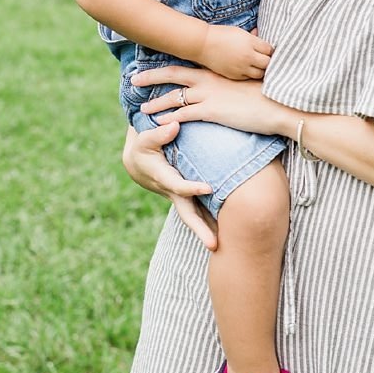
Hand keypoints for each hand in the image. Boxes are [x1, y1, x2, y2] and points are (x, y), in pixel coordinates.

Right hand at [122, 123, 218, 250]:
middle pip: (187, 214)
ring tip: (230, 244)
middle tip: (214, 245)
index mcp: (161, 178)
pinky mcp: (188, 196)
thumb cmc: (142, 145)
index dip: (191, 188)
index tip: (208, 188)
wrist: (138, 158)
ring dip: (211, 230)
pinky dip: (214, 220)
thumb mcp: (144, 137)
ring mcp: (181, 197)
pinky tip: (234, 229)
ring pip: (197, 216)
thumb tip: (174, 127)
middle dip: (200, 229)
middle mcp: (172, 192)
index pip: (178, 186)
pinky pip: (203, 210)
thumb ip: (158, 134)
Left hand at [134, 64, 290, 136]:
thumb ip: (245, 64)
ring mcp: (209, 95)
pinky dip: (167, 119)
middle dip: (151, 77)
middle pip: (173, 75)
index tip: (154, 66)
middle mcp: (209, 80)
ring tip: (142, 110)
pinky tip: (158, 123)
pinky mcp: (211, 111)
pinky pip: (183, 114)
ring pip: (174, 97)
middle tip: (134, 80)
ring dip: (155, 103)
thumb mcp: (255, 75)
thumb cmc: (270, 93)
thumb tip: (255, 39)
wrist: (280, 106)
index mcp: (217, 71)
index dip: (169, 66)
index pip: (187, 65)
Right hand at [198, 26, 272, 79]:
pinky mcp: (234, 75)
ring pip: (260, 74)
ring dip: (260, 70)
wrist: (202, 44)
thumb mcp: (240, 32)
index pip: (270, 50)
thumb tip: (262, 37)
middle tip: (265, 59)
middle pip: (267, 63)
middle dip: (268, 61)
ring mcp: (241, 68)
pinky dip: (250, 74)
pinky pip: (248, 78)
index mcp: (250, 43)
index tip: (268, 50)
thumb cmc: (221, 35)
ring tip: (257, 65)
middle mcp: (248, 56)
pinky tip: (247, 69)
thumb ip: (254, 38)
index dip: (270, 50)